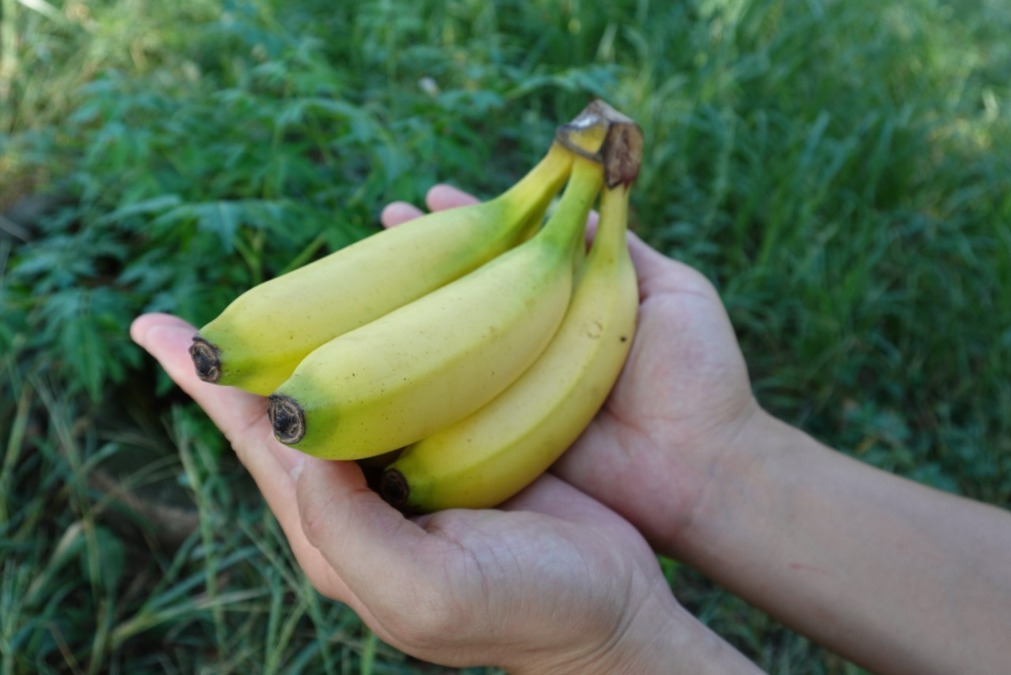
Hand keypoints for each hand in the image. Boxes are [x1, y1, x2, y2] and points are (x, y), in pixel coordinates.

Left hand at [130, 314, 749, 671]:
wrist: (617, 611)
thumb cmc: (528, 611)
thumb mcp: (427, 594)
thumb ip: (347, 530)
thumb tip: (295, 430)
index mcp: (340, 525)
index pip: (258, 440)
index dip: (207, 383)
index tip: (155, 324)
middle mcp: (368, 488)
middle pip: (292, 403)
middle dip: (253, 351)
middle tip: (223, 302)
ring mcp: (418, 459)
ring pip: (357, 376)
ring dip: (329, 324)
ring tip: (307, 279)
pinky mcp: (470, 436)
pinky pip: (419, 370)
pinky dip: (399, 329)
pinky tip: (401, 301)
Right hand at [382, 186, 762, 552]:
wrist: (699, 466)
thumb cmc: (698, 374)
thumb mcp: (673, 291)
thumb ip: (624, 246)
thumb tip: (583, 193)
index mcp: (571, 300)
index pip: (513, 250)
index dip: (476, 222)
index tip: (433, 196)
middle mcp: (534, 338)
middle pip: (470, 287)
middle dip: (427, 256)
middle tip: (385, 221)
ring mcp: (513, 382)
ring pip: (449, 335)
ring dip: (406, 303)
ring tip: (366, 273)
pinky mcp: (499, 426)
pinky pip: (449, 394)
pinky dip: (412, 371)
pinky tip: (373, 342)